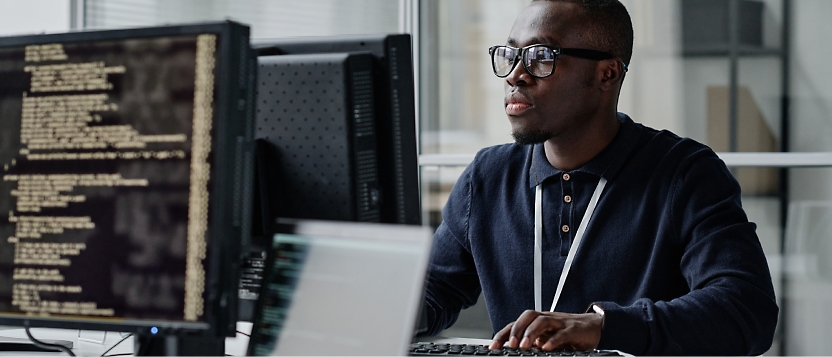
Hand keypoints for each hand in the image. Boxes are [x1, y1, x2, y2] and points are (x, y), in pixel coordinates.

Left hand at [488, 310, 602, 350]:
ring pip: (542, 321)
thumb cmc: (568, 332)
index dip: (503, 334)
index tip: (493, 347)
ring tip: (524, 346)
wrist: (594, 326)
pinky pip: (562, 333)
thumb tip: (515, 352)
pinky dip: (554, 340)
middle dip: (516, 330)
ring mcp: (560, 323)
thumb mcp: (547, 339)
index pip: (517, 324)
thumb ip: (533, 343)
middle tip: (509, 345)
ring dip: (531, 333)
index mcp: (538, 322)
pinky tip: (547, 348)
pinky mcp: (574, 330)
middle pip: (528, 317)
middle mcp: (547, 319)